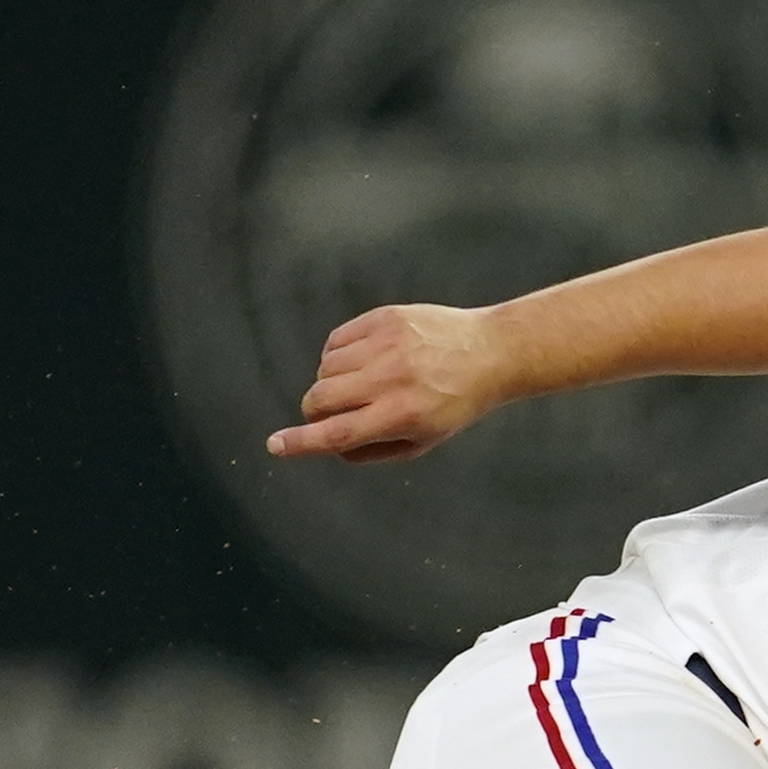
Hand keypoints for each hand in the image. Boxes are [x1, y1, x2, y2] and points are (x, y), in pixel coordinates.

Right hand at [266, 303, 520, 463]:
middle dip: (316, 411)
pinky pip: (337, 341)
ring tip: (364, 382)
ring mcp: (386, 344)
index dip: (300, 443)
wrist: (491, 351)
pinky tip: (365, 359)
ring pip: (324, 368)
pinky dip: (340, 355)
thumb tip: (328, 446)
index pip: (336, 433)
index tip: (275, 445)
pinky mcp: (385, 318)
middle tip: (335, 412)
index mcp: (400, 414)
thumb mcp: (422, 440)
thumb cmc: (456, 403)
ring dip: (332, 381)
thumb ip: (371, 450)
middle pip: (320, 398)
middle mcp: (390, 378)